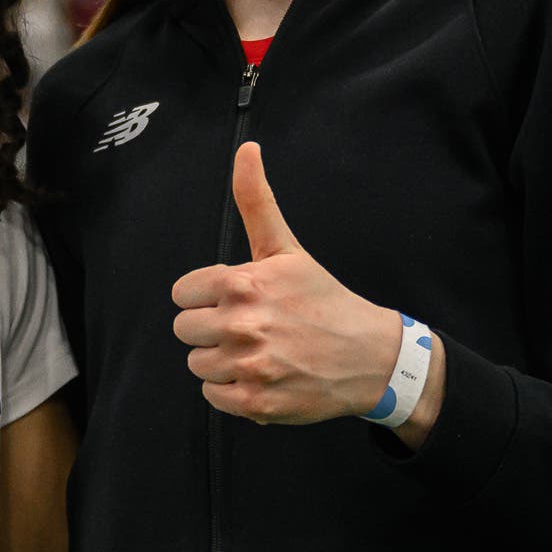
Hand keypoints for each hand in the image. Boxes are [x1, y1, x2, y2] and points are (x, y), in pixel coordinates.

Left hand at [172, 143, 423, 426]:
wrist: (370, 356)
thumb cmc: (322, 299)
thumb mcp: (286, 248)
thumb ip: (255, 200)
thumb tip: (247, 147)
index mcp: (240, 283)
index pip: (181, 294)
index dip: (206, 297)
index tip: (237, 300)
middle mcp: (241, 324)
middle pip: (184, 330)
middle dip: (211, 328)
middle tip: (250, 327)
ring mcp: (249, 366)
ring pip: (198, 364)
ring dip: (222, 361)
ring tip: (260, 351)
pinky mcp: (256, 403)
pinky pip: (213, 397)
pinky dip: (232, 391)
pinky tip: (262, 376)